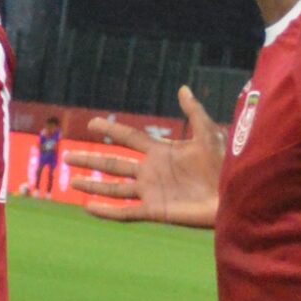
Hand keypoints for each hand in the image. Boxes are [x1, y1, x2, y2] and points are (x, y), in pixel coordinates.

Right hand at [72, 86, 224, 226]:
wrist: (232, 196)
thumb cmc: (224, 165)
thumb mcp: (209, 133)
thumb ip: (194, 112)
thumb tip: (182, 88)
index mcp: (161, 151)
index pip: (129, 138)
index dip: (111, 130)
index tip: (92, 123)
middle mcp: (151, 171)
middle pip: (113, 164)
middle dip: (90, 159)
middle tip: (67, 155)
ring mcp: (151, 192)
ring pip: (114, 188)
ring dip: (92, 186)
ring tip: (71, 182)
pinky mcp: (155, 211)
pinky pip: (125, 212)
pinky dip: (106, 211)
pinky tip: (88, 208)